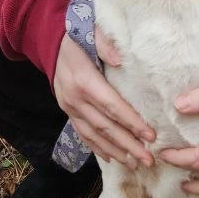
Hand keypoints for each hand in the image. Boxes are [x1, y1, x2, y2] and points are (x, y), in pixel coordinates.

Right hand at [53, 31, 154, 169]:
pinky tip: (111, 158)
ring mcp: (69, 108)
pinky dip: (97, 148)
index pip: (112, 106)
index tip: (150, 136)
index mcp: (85, 81)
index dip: (132, 122)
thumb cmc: (76, 37)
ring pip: (94, 135)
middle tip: (148, 160)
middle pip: (106, 127)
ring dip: (115, 151)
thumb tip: (120, 60)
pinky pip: (82, 134)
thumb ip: (105, 45)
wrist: (48, 42)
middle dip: (128, 145)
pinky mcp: (67, 111)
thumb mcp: (90, 33)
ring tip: (134, 164)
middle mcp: (76, 99)